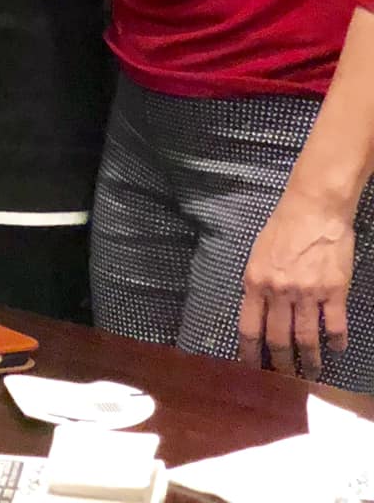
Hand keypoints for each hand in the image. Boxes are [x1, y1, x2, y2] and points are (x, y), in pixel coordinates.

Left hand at [238, 187, 355, 377]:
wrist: (314, 210)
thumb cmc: (282, 229)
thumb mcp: (258, 256)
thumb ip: (258, 286)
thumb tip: (259, 314)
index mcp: (255, 282)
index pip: (249, 327)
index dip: (249, 352)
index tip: (251, 368)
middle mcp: (279, 292)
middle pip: (278, 339)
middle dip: (280, 363)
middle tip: (285, 376)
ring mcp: (308, 293)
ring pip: (306, 339)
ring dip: (309, 360)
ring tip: (311, 372)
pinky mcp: (334, 291)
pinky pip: (335, 326)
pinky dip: (336, 341)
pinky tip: (337, 349)